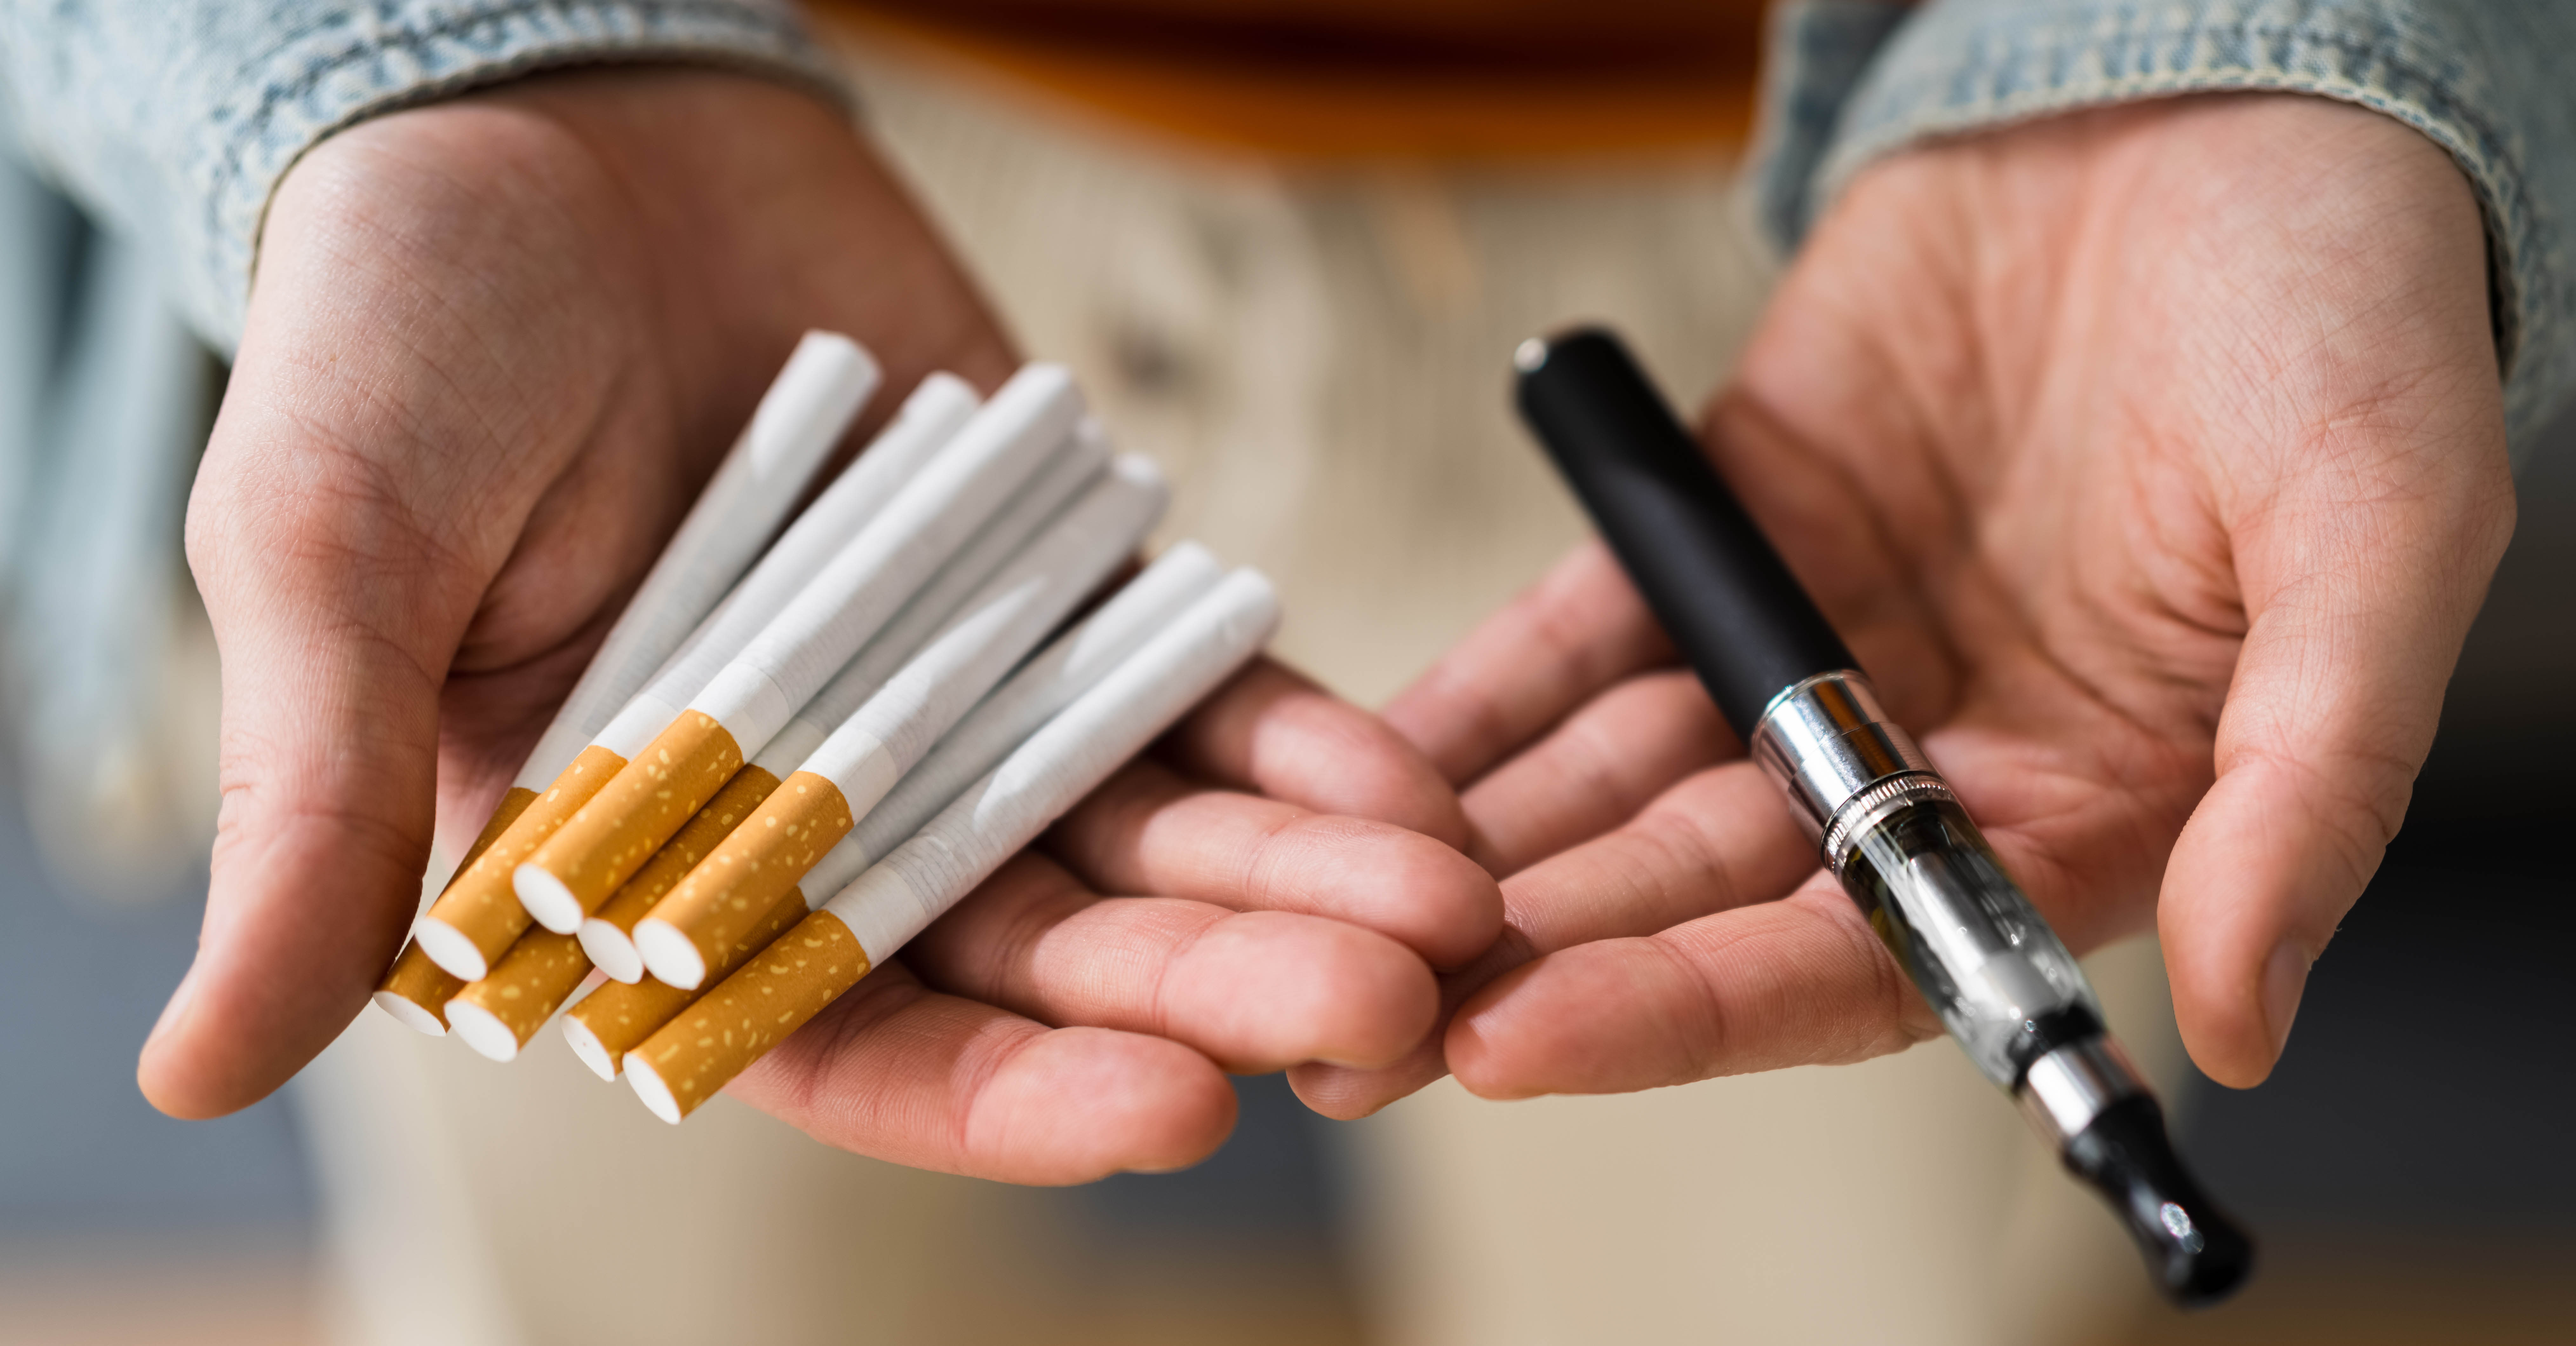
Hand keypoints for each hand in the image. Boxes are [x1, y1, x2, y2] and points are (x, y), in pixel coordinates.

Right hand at [146, 67, 1498, 1181]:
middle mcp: (822, 813)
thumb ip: (311, 810)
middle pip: (1045, 954)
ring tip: (1450, 915)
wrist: (555, 140)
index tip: (1169, 1109)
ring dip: (1300, 886)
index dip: (1008, 1092)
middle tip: (1380, 1017)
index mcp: (650, 866)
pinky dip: (1298, 742)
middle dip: (1216, 991)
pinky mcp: (1052, 592)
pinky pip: (1193, 698)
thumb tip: (194, 1067)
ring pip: (1149, 842)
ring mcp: (957, 703)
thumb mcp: (327, 557)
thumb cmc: (399, 339)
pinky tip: (1412, 787)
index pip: (840, 1038)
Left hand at [1294, 94, 2513, 1115]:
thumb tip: (2245, 1016)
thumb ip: (2316, 785)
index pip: (1855, 959)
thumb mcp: (2381, 537)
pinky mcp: (1725, 535)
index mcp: (2081, 804)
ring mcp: (1811, 649)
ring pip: (1615, 783)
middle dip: (1534, 953)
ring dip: (1479, 852)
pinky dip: (1479, 701)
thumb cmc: (2344, 316)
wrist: (2225, 113)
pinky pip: (1577, 640)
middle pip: (1698, 895)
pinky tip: (1359, 763)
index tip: (1529, 1041)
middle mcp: (1925, 756)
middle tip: (1363, 1010)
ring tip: (1327, 912)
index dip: (1689, 1009)